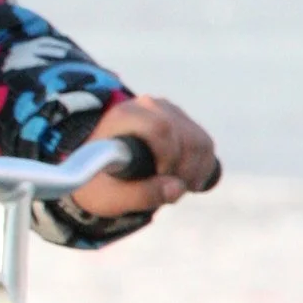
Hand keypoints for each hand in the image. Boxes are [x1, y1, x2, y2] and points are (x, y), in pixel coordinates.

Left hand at [67, 93, 219, 221]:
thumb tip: (178, 188)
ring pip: (200, 141)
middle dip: (183, 169)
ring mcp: (168, 111)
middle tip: (168, 191)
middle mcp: (148, 106)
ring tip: (174, 188)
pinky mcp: (182, 122)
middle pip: (185, 136)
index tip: (159, 178)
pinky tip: (187, 182)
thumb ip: (142, 194)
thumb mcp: (112, 196)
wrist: (97, 171)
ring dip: (194, 171)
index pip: (161, 128)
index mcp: (124, 116)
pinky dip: (202, 167)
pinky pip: (206, 144)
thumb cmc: (99, 183)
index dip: (169, 158)